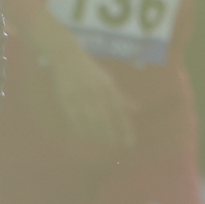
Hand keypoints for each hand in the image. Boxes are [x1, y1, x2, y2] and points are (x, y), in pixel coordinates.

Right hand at [32, 22, 138, 154]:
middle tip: (115, 145)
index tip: (130, 143)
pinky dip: (81, 129)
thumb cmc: (91, 70)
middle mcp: (96, 93)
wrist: (67, 58)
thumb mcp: (108, 81)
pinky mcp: (67, 99)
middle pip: (105, 120)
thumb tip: (137, 110)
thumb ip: (121, 97)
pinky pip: (75, 119)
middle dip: (111, 135)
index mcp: (108, 88)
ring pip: (91, 121)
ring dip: (97, 134)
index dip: (126, 129)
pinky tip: (85, 135)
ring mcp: (81, 96)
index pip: (120, 113)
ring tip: (101, 141)